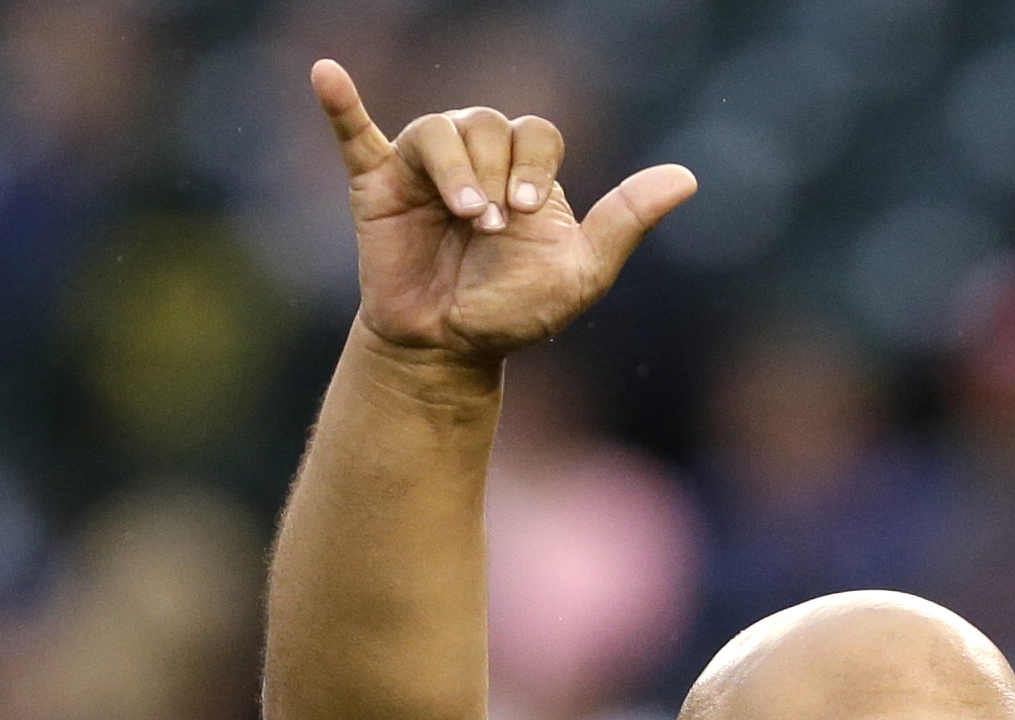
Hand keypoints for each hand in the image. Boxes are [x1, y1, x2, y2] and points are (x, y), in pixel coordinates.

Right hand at [311, 59, 695, 368]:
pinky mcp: (377, 184)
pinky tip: (326, 74)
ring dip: (454, 168)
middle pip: (487, 123)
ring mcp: (424, 167)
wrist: (447, 350)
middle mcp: (477, 156)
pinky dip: (339, 105)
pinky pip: (355, 134)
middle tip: (490, 225)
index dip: (532, 164)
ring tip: (463, 216)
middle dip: (494, 171)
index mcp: (526, 168)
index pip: (536, 132)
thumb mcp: (580, 274)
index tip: (524, 212)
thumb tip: (688, 177)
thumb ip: (625, 223)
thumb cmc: (513, 312)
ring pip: (438, 130)